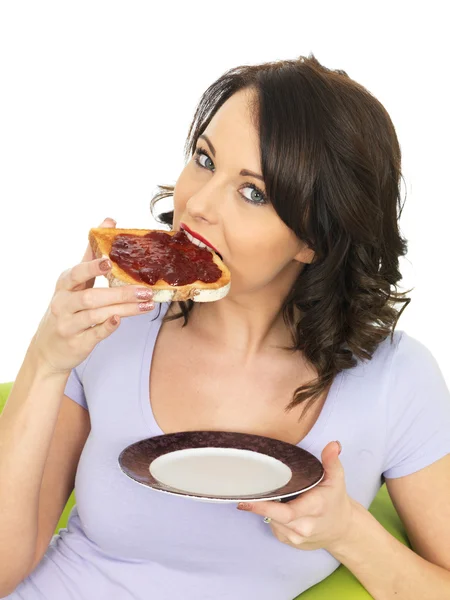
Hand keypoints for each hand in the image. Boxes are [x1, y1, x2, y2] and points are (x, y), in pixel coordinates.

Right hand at [31, 218, 155, 374]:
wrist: (48, 349)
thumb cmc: (67, 309)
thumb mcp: (74, 282)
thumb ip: (91, 254)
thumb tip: (108, 221)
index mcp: (64, 285)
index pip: (76, 273)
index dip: (92, 266)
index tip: (109, 260)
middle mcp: (63, 304)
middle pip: (91, 296)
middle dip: (120, 293)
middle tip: (145, 290)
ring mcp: (68, 324)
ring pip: (96, 314)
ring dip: (124, 308)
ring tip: (147, 304)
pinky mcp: (76, 343)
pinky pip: (93, 334)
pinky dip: (106, 327)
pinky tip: (121, 320)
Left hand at [237, 441, 354, 551]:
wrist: (342, 530)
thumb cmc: (335, 501)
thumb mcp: (336, 479)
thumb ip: (331, 461)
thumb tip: (332, 445)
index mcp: (315, 508)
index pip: (287, 512)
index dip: (264, 507)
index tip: (246, 500)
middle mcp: (304, 527)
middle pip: (275, 517)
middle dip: (260, 505)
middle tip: (245, 493)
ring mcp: (296, 538)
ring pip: (272, 521)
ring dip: (267, 509)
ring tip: (270, 495)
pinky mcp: (289, 542)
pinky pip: (274, 527)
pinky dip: (272, 516)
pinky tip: (278, 507)